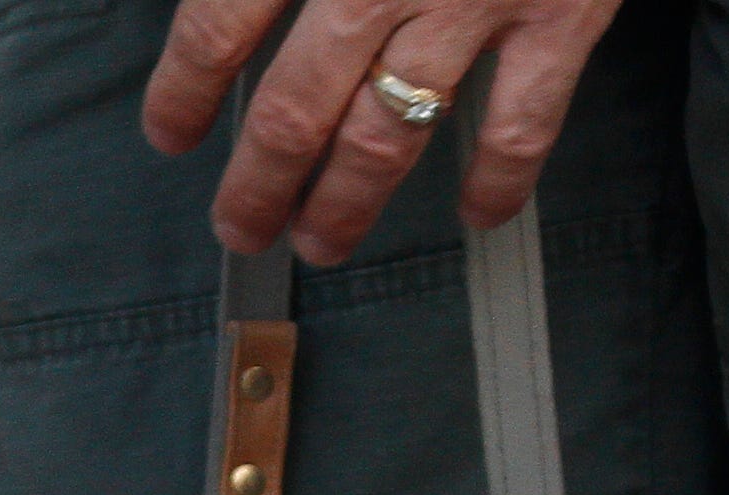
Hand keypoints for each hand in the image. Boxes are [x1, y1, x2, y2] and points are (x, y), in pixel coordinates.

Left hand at [144, 0, 627, 254]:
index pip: (218, 25)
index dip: (183, 91)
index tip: (169, 131)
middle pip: (294, 109)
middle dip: (257, 183)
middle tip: (241, 225)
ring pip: (387, 135)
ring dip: (345, 203)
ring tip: (321, 238)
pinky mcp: (559, 11)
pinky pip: (521, 122)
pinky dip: (499, 180)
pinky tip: (478, 212)